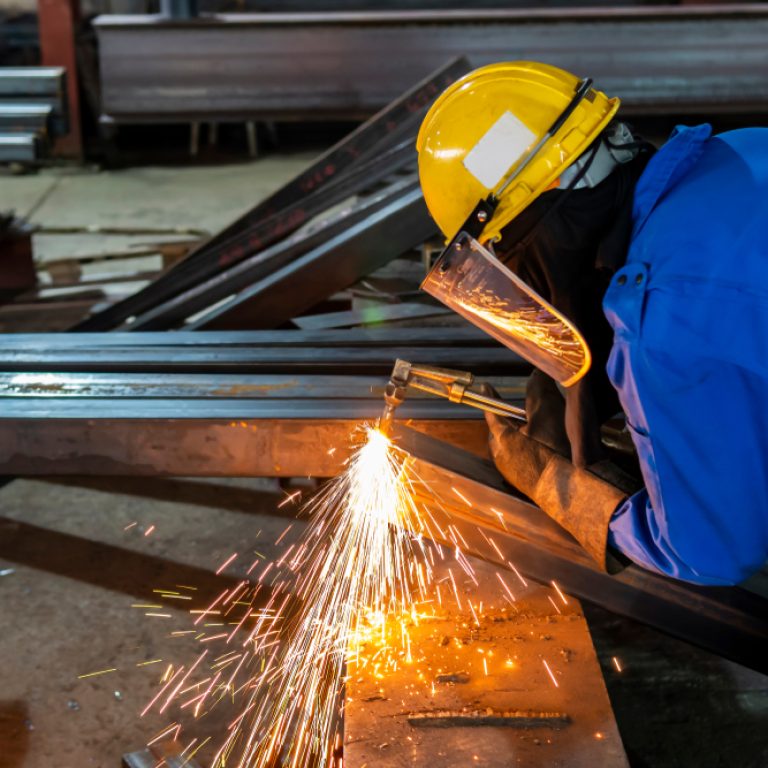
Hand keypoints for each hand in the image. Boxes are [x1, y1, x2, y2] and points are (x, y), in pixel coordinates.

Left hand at [479, 383, 626, 571]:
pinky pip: (528, 459)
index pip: (492, 412)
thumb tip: (537, 371)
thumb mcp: (549, 413)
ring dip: (529, 433)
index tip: (487, 386)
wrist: (577, 495)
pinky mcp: (529, 484)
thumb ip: (539, 390)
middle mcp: (503, 458)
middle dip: (515, 417)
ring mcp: (515, 474)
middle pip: (504, 429)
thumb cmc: (559, 452)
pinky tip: (556, 447)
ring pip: (518, 444)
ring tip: (549, 427)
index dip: (491, 397)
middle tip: (532, 408)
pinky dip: (537, 448)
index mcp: (501, 439)